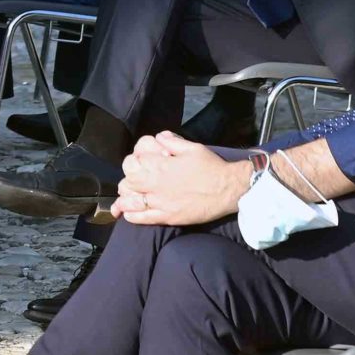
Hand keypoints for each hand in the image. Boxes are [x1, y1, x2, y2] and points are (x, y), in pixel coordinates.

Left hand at [111, 132, 250, 225]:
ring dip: (125, 198)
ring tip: (126, 198)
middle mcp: (156, 184)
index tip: (138, 163)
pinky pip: (143, 218)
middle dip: (128, 179)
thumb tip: (159, 137)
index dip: (132, 162)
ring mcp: (161, 202)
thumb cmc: (211, 167)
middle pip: (129, 181)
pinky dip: (132, 216)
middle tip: (134, 179)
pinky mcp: (168, 217)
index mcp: (161, 166)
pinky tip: (128, 213)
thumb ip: (172, 142)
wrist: (229, 189)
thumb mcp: (192, 147)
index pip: (133, 163)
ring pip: (131, 201)